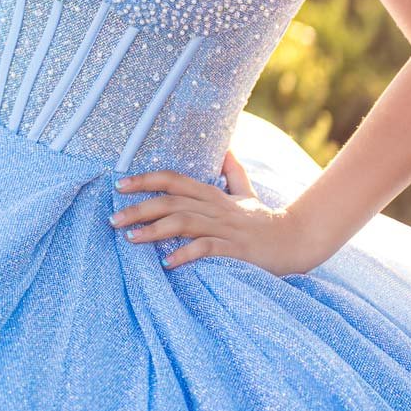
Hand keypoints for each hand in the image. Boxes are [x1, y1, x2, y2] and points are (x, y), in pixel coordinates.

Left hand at [109, 150, 329, 275]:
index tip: (119, 185)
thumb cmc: (266, 220)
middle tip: (112, 219)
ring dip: (154, 230)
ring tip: (131, 239)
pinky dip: (185, 254)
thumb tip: (226, 147)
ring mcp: (225, 228)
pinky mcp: (236, 249)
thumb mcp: (247, 192)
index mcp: (212, 194)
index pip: (173, 179)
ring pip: (184, 222)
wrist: (297, 240)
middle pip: (171, 201)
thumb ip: (233, 171)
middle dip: (139, 207)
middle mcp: (215, 207)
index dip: (145, 179)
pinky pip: (206, 248)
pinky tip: (167, 263)